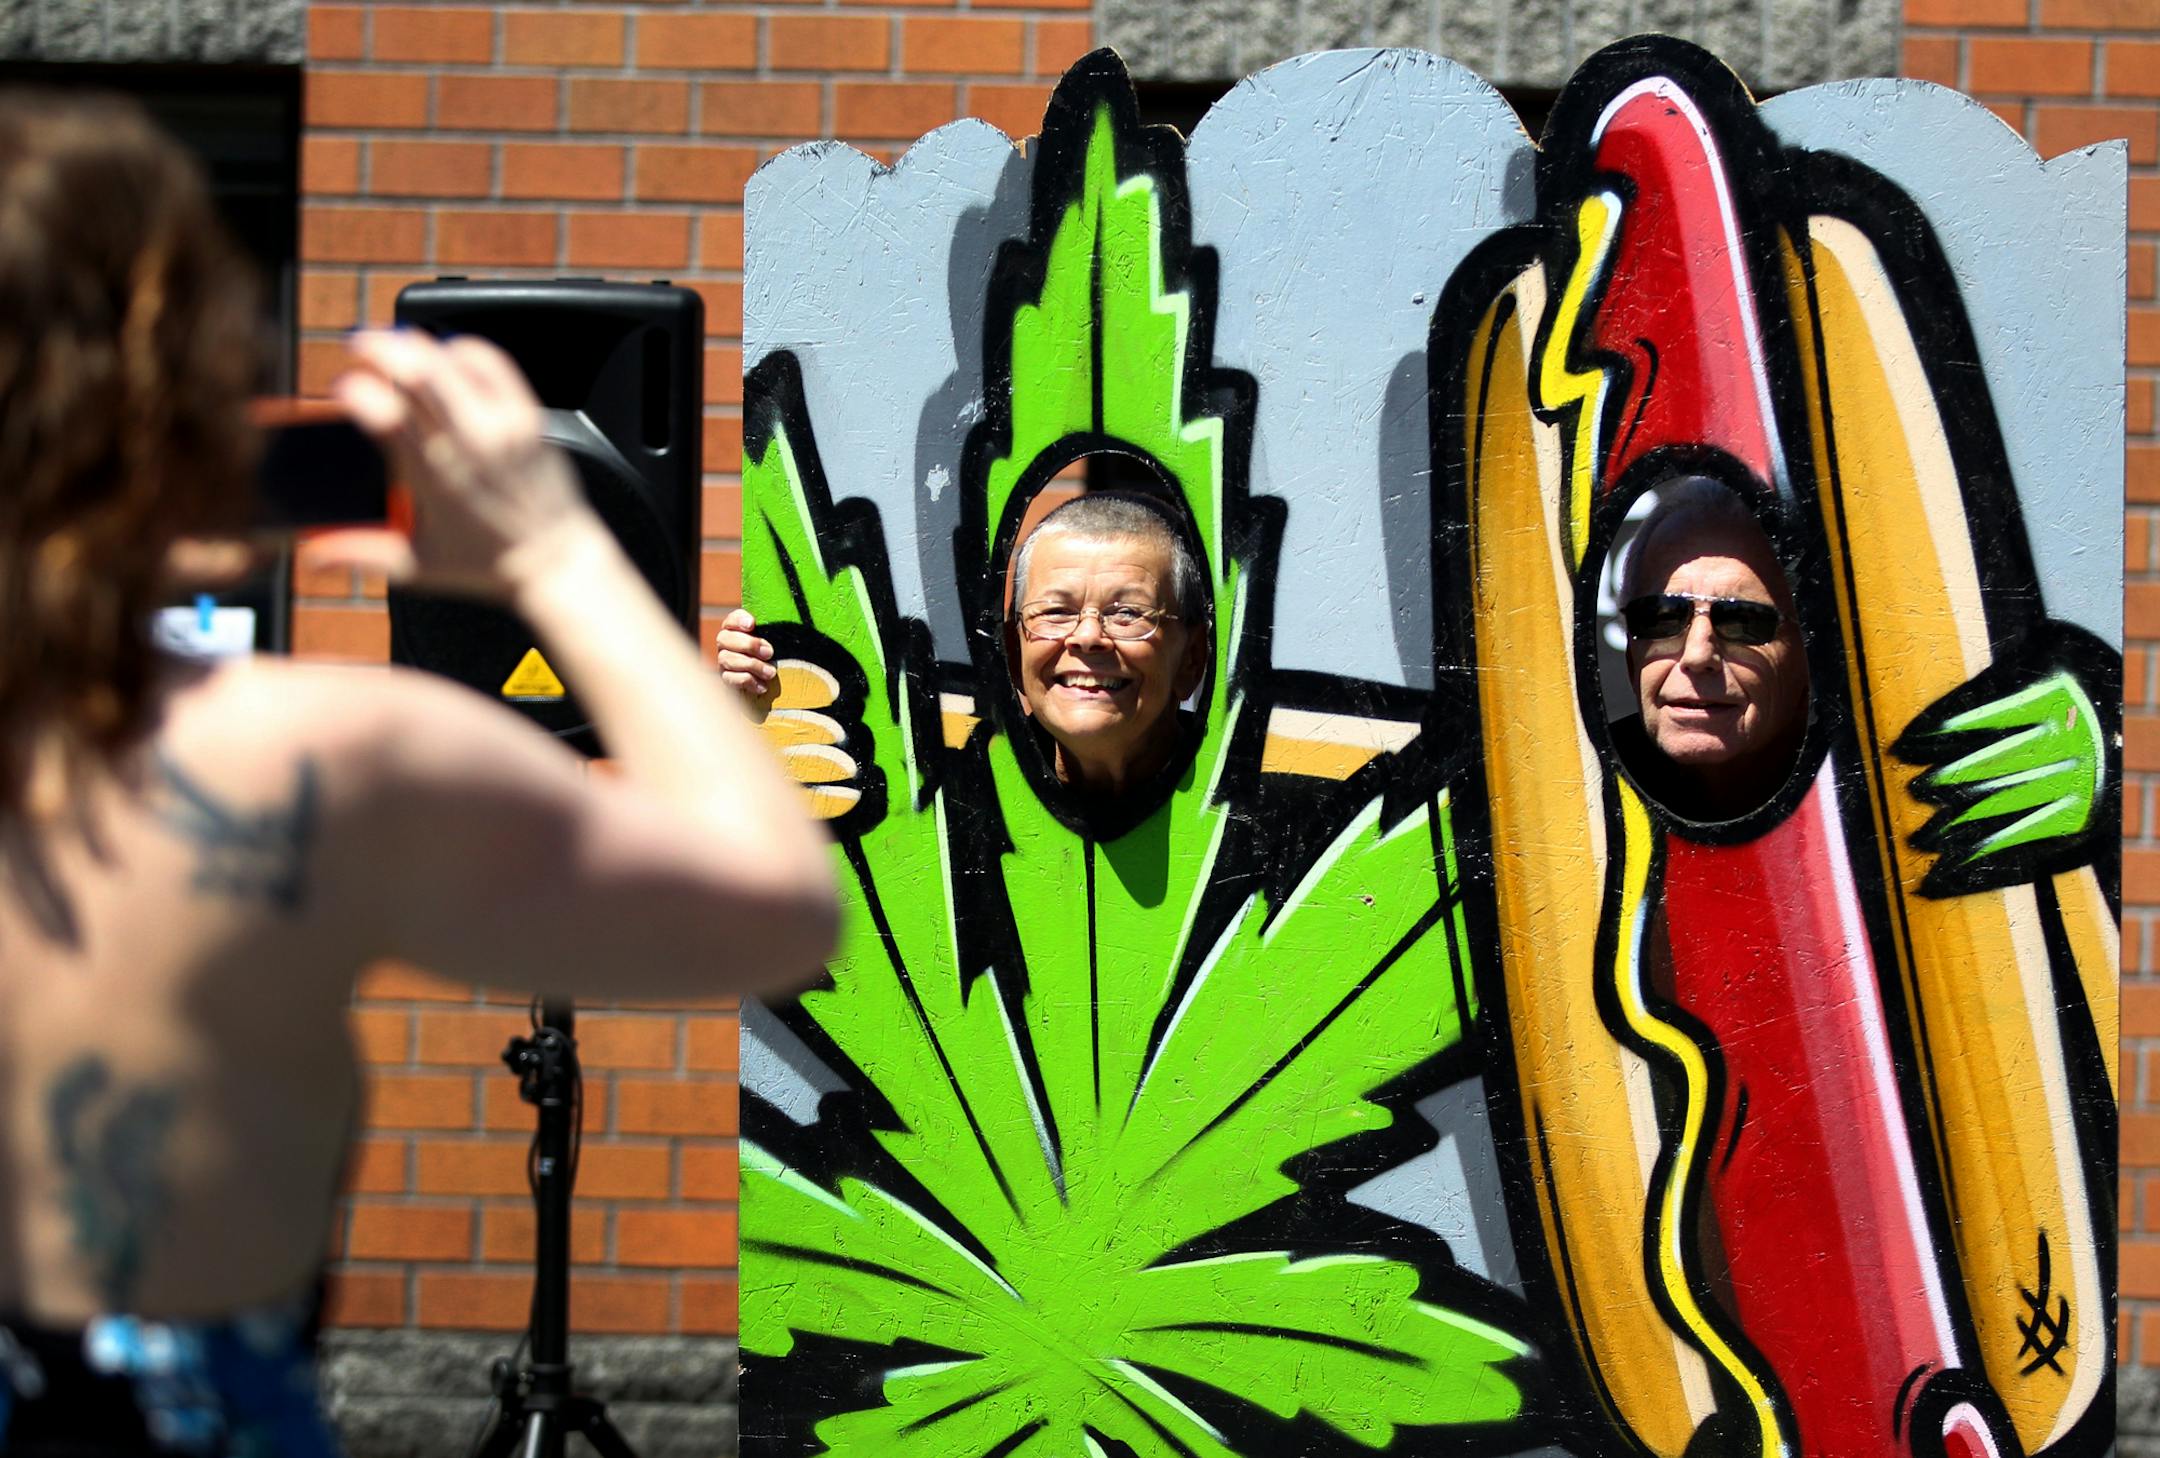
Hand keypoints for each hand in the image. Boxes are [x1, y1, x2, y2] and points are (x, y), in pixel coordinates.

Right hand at [322, 329, 595, 600]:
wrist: (555, 562)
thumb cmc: (486, 565)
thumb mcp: (416, 566)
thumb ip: (359, 552)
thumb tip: (311, 553)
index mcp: (433, 480)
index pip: (387, 416)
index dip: (356, 391)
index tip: (343, 388)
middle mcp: (469, 447)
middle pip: (419, 374)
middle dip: (380, 348)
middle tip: (359, 345)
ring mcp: (501, 428)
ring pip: (454, 361)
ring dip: (418, 343)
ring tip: (396, 345)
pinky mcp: (526, 418)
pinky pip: (494, 364)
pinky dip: (463, 349)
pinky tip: (444, 353)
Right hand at [715, 608, 778, 698]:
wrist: (770, 680)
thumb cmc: (776, 653)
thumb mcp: (777, 639)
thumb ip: (774, 629)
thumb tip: (784, 621)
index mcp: (737, 628)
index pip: (731, 619)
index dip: (739, 620)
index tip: (752, 624)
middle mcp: (726, 642)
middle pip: (725, 638)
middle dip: (749, 645)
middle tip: (769, 653)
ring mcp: (724, 660)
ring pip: (727, 659)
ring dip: (752, 665)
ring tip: (771, 673)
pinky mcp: (726, 678)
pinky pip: (731, 679)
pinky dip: (749, 681)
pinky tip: (763, 686)